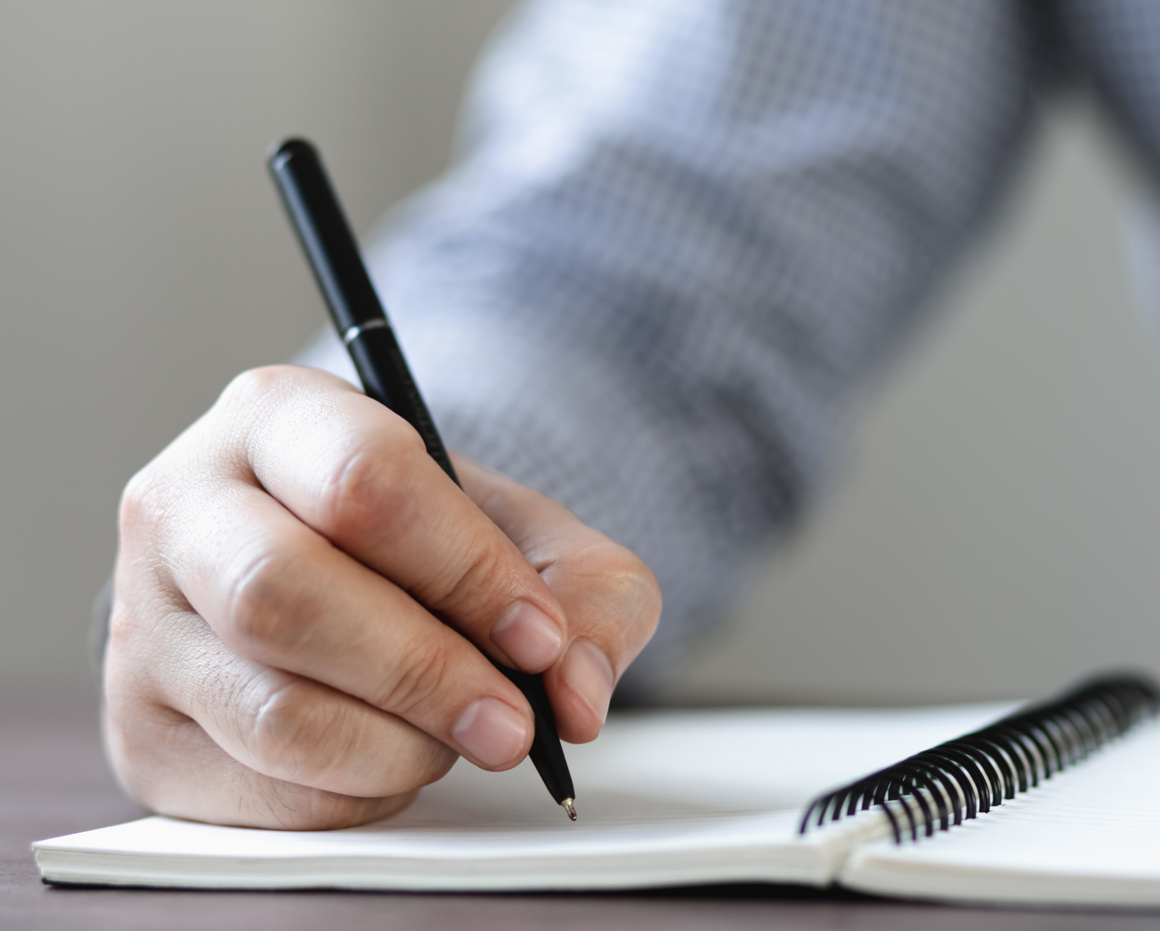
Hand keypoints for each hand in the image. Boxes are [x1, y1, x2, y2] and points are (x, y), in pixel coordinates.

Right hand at [103, 365, 659, 828]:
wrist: (338, 575)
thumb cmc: (432, 545)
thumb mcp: (534, 536)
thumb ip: (592, 596)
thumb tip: (577, 697)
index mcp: (276, 416)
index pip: (363, 481)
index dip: (466, 569)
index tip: (538, 635)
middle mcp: (182, 506)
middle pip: (284, 594)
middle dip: (424, 673)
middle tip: (510, 723)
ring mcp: (144, 624)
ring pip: (272, 710)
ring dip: (400, 745)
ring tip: (457, 735)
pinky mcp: (141, 729)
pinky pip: (261, 789)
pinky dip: (357, 792)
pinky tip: (393, 755)